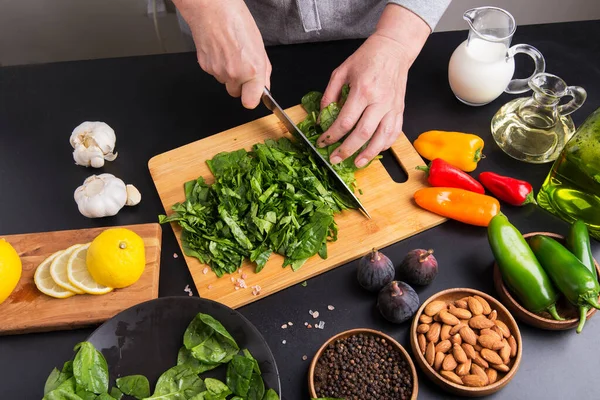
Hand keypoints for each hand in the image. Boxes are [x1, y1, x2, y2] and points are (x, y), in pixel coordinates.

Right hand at [174, 0, 270, 108]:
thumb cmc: (236, 21)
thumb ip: (263, 71)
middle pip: (236, 93)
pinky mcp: (205, 67)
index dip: (252, 97)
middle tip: (240, 64)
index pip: (251, 102)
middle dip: (239, 83)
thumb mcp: (259, 46)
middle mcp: (235, 74)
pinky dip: (217, 65)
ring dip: (228, 73)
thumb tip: (264, 86)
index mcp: (252, 69)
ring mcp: (218, 72)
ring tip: (230, 52)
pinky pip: (214, 73)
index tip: (253, 93)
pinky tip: (220, 50)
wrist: (212, 9)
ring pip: (225, 82)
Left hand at [318, 4, 429, 166]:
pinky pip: (394, 133)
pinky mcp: (400, 110)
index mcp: (363, 90)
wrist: (393, 49)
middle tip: (334, 159)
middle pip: (362, 134)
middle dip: (346, 150)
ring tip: (356, 163)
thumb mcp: (341, 71)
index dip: (332, 135)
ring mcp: (392, 107)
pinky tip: (375, 152)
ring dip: (368, 154)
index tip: (323, 142)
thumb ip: (330, 94)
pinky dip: (385, 145)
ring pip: (381, 138)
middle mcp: (379, 101)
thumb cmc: (367, 58)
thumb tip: (322, 117)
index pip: (345, 121)